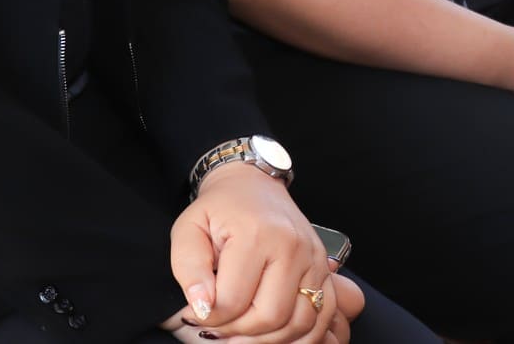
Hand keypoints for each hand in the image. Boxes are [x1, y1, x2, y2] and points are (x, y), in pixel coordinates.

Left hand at [165, 164, 337, 342]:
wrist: (253, 186)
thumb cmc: (219, 209)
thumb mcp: (189, 230)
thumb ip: (189, 268)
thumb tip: (201, 307)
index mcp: (257, 234)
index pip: (234, 301)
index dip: (211, 318)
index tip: (197, 314)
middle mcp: (292, 247)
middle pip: (270, 317)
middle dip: (238, 333)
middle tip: (218, 327)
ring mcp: (314, 260)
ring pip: (299, 324)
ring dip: (268, 339)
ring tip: (240, 333)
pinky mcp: (324, 270)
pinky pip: (321, 317)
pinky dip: (300, 336)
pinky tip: (272, 334)